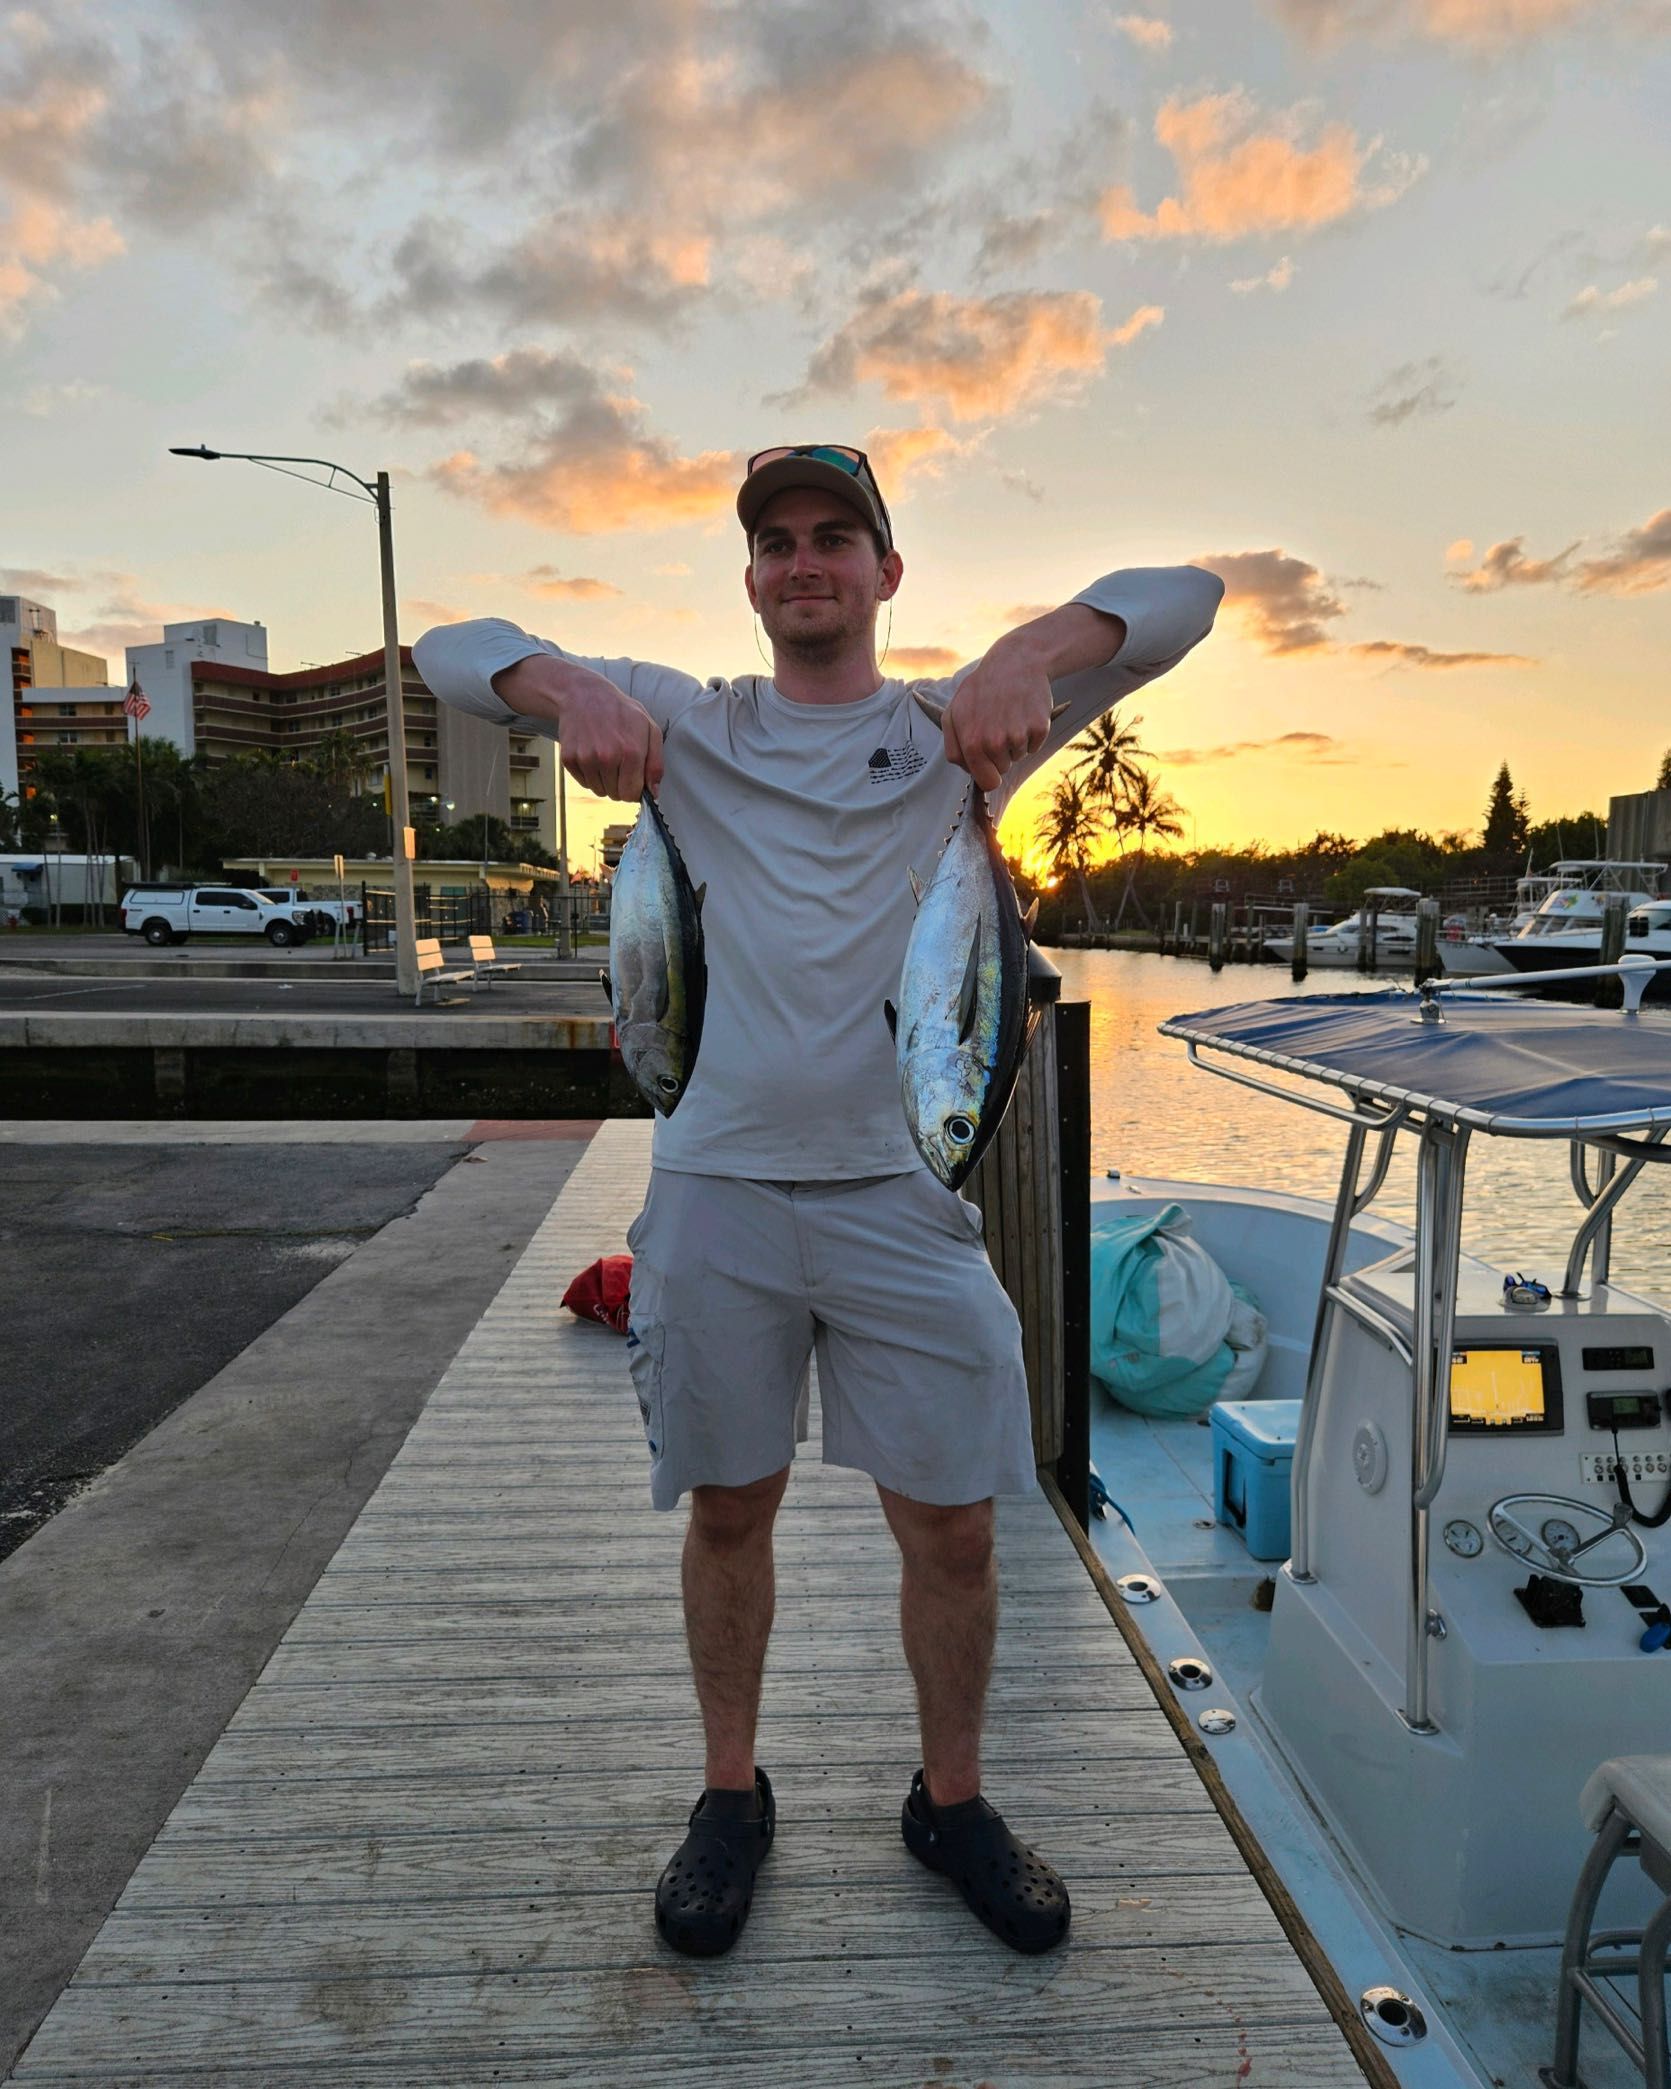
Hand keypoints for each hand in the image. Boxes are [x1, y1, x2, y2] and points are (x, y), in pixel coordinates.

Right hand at [495, 656, 663, 799]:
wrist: (585, 694)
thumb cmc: (621, 712)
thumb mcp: (649, 729)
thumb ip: (656, 763)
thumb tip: (654, 793)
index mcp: (631, 752)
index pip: (631, 794)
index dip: (634, 790)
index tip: (633, 779)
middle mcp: (607, 757)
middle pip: (615, 794)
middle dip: (620, 785)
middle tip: (619, 763)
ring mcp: (586, 758)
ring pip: (598, 790)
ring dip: (604, 780)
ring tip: (605, 756)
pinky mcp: (569, 758)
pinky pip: (583, 782)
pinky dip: (589, 774)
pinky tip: (592, 753)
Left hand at [939, 638, 1053, 791]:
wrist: (1015, 662)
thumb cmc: (981, 688)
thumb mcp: (953, 713)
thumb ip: (953, 747)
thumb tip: (966, 771)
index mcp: (971, 742)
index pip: (986, 782)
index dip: (989, 774)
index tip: (991, 763)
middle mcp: (994, 742)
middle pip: (1004, 769)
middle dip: (1001, 754)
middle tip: (998, 726)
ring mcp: (1018, 735)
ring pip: (1019, 756)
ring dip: (1016, 741)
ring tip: (1009, 714)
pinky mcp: (1039, 727)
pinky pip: (1036, 745)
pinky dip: (1032, 733)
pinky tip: (1023, 712)